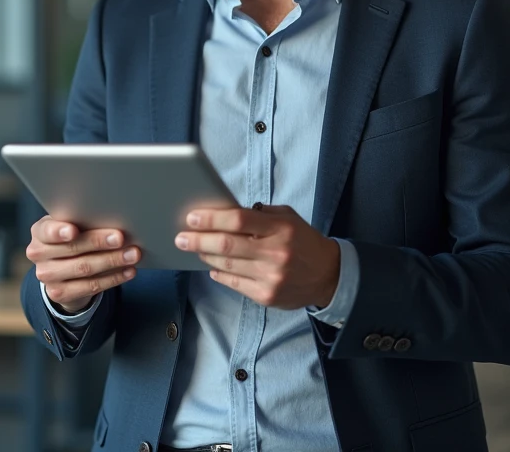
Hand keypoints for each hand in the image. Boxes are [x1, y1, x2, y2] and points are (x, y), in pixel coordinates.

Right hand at [27, 216, 138, 313]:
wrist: (62, 271)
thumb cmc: (72, 239)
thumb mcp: (71, 226)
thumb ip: (83, 223)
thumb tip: (115, 220)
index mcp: (40, 231)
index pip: (47, 230)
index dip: (59, 231)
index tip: (73, 230)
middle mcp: (38, 253)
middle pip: (72, 249)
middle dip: (99, 243)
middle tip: (121, 238)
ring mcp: (46, 276)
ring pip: (84, 268)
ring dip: (112, 261)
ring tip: (132, 254)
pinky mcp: (58, 293)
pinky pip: (91, 286)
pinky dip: (113, 278)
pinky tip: (128, 271)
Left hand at [175, 204, 340, 309]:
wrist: (329, 276)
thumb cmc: (302, 241)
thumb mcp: (287, 218)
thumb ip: (259, 215)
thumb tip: (223, 213)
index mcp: (280, 229)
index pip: (239, 219)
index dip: (212, 218)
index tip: (192, 217)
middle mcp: (275, 253)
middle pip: (227, 244)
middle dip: (198, 240)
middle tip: (181, 237)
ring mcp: (270, 277)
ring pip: (227, 265)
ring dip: (206, 256)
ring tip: (195, 249)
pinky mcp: (267, 296)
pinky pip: (234, 283)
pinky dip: (219, 273)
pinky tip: (213, 266)